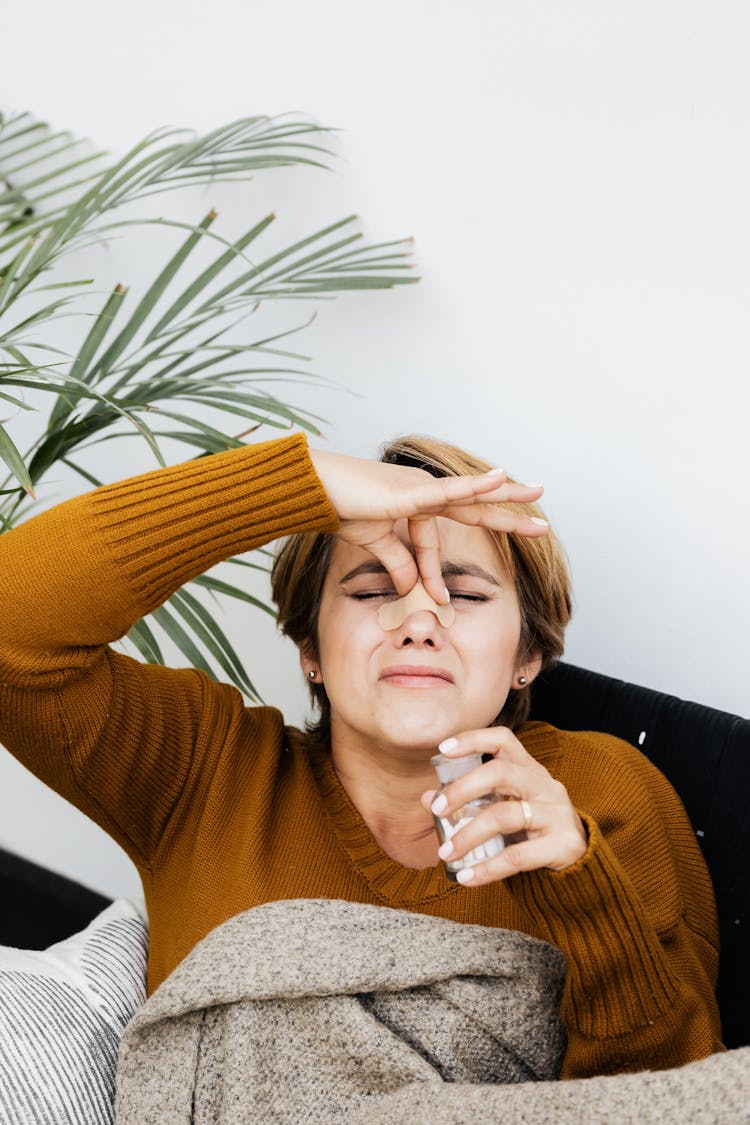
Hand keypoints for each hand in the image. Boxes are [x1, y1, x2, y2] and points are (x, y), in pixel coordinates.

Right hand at [309, 448, 546, 603]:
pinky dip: (474, 486)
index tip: (439, 599)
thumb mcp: (375, 542)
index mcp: (417, 503)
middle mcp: (424, 491)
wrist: (313, 492)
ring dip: (506, 494)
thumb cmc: (339, 507)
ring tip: (537, 493)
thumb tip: (414, 589)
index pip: (440, 535)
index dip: (437, 571)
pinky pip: (447, 491)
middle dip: (508, 513)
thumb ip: (398, 561)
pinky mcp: (408, 493)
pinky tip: (499, 478)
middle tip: (540, 521)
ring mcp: (419, 488)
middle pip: (475, 505)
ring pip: (471, 495)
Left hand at [420, 727, 587, 884]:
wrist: (581, 865)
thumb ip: (469, 803)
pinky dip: (487, 869)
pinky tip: (467, 877)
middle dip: (463, 789)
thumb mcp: (504, 810)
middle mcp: (544, 785)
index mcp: (529, 770)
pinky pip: (517, 856)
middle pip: (500, 773)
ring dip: (468, 835)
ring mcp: (555, 813)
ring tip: (445, 853)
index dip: (473, 740)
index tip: (443, 749)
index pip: (503, 740)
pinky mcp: (562, 845)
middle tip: (437, 809)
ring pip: (505, 815)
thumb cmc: (534, 831)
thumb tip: (427, 798)